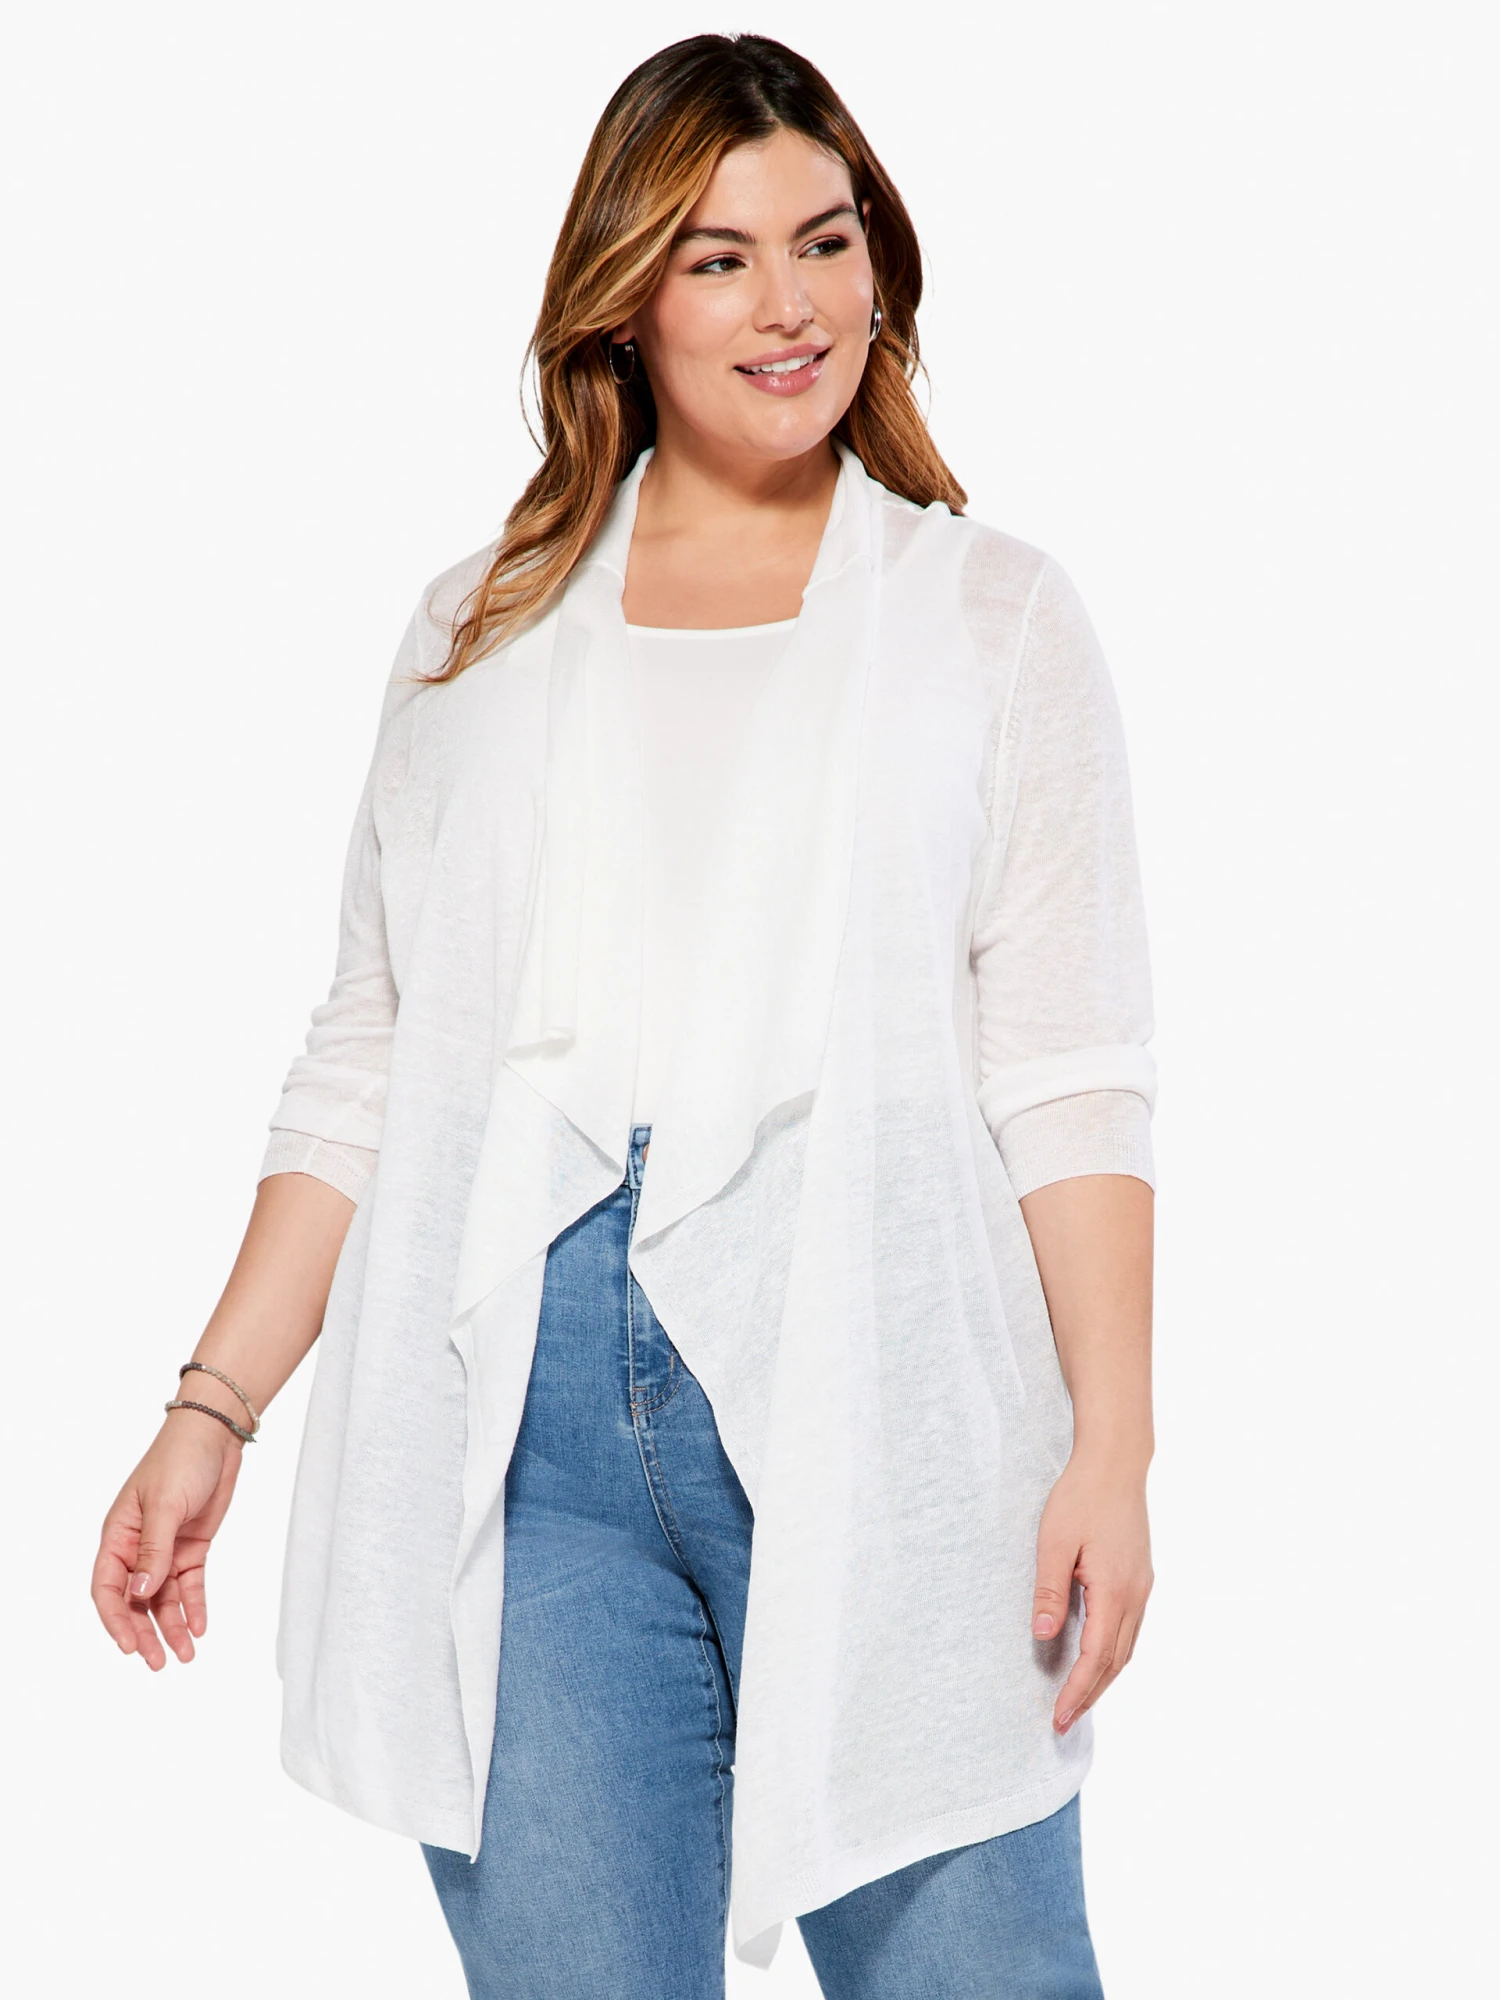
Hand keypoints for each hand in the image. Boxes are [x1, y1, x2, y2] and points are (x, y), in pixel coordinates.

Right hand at [91, 1413, 244, 1669]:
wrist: (216, 1436)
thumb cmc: (180, 1460)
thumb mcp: (165, 1505)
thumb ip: (154, 1551)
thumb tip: (141, 1593)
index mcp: (119, 1535)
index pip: (108, 1587)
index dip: (116, 1619)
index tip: (129, 1645)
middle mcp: (138, 1547)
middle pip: (136, 1600)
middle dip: (145, 1633)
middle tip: (159, 1662)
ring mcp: (166, 1548)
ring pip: (163, 1598)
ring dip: (172, 1626)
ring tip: (184, 1655)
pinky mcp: (192, 1546)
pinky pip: (189, 1585)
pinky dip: (193, 1607)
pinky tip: (199, 1627)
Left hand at [1031, 1451, 1152, 1733]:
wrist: (1115, 1463)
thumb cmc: (1080, 1497)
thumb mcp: (1054, 1542)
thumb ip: (1049, 1590)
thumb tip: (1043, 1636)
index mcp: (1114, 1590)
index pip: (1096, 1657)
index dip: (1078, 1691)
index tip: (1059, 1717)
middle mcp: (1136, 1595)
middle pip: (1115, 1662)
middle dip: (1090, 1694)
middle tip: (1064, 1722)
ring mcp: (1142, 1587)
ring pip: (1126, 1648)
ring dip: (1103, 1678)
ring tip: (1078, 1700)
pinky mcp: (1141, 1577)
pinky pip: (1130, 1629)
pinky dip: (1114, 1654)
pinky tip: (1097, 1658)